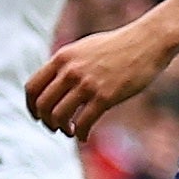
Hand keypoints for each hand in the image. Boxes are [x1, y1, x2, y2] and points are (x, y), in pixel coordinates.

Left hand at [24, 0, 178, 137]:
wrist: (147, 42)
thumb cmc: (118, 46)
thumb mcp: (83, 48)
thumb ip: (66, 65)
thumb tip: (53, 85)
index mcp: (62, 58)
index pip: (32, 87)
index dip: (31, 106)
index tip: (38, 116)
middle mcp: (70, 71)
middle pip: (43, 105)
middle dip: (46, 121)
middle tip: (55, 127)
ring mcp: (87, 84)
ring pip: (59, 117)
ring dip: (62, 129)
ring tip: (71, 131)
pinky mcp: (105, 96)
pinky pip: (84, 123)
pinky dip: (81, 134)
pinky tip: (84, 136)